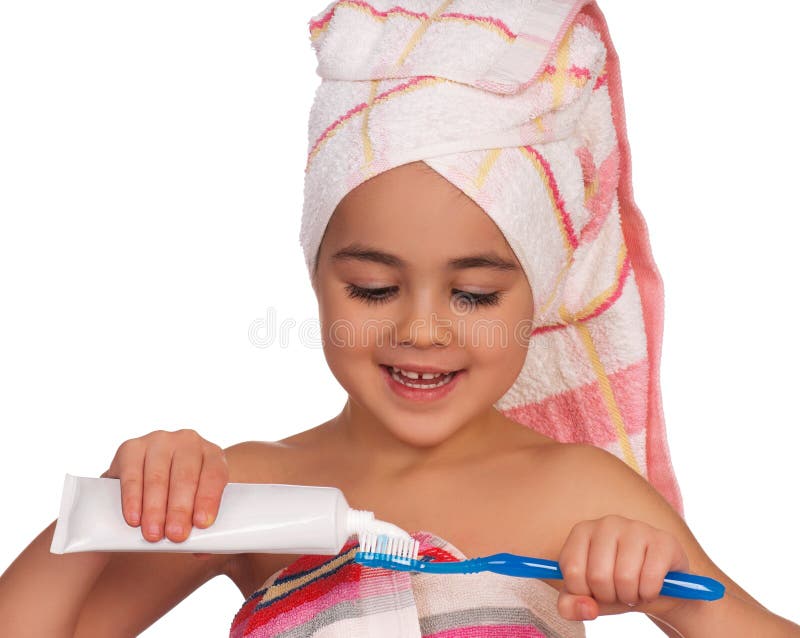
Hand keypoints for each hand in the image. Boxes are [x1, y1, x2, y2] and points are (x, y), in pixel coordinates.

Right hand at [100, 428, 227, 558]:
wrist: (151, 479)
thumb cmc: (182, 498)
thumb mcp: (197, 506)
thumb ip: (201, 525)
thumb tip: (201, 550)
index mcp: (212, 453)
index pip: (215, 474)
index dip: (209, 498)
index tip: (202, 523)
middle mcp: (188, 441)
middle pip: (186, 476)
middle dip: (180, 509)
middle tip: (176, 535)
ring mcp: (159, 441)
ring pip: (158, 477)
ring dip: (155, 508)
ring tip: (154, 534)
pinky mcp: (132, 447)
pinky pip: (132, 475)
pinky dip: (132, 499)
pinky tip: (133, 518)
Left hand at [556, 514, 689, 621]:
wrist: (657, 586)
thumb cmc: (614, 586)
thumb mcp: (587, 597)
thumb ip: (570, 605)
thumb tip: (587, 608)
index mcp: (582, 531)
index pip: (572, 571)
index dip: (584, 593)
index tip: (594, 590)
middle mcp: (607, 524)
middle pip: (598, 576)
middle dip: (608, 596)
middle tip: (617, 591)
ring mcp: (636, 528)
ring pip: (624, 578)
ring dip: (630, 597)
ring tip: (633, 589)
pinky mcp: (663, 541)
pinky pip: (650, 579)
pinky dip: (649, 594)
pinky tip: (650, 588)